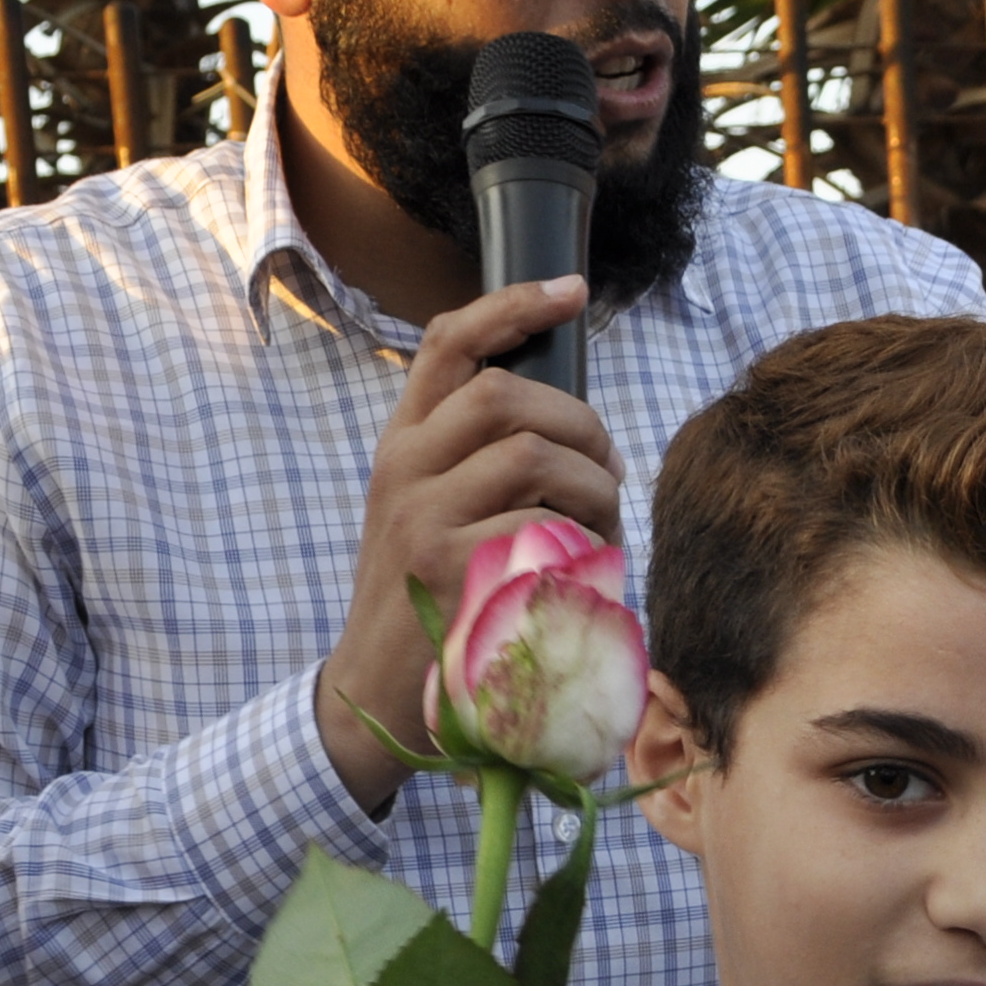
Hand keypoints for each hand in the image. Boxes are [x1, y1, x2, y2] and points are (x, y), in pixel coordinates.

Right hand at [318, 277, 620, 812]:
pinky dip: (582, 544)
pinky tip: (585, 572)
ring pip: (535, 454)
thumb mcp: (432, 517)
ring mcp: (422, 515)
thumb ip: (477, 466)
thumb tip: (572, 428)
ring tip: (602, 528)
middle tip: (610, 471)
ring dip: (593, 487)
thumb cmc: (429, 605)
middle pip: (507, 393)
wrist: (375, 697)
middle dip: (582, 423)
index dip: (512, 304)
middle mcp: (403, 468)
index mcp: (403, 445)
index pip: (449, 344)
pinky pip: (543, 525)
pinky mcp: (449, 566)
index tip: (571, 289)